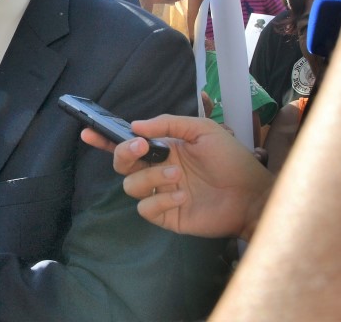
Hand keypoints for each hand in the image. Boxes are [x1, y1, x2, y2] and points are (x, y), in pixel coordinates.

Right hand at [80, 114, 272, 239]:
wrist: (253, 194)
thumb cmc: (231, 159)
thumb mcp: (202, 130)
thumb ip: (168, 124)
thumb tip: (135, 125)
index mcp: (163, 149)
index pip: (128, 143)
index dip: (105, 139)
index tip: (88, 131)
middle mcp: (157, 171)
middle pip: (121, 164)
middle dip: (124, 153)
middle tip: (141, 146)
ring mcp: (161, 194)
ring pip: (131, 186)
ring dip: (150, 177)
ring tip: (177, 175)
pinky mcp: (167, 216)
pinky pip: (146, 208)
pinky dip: (160, 200)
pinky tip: (181, 195)